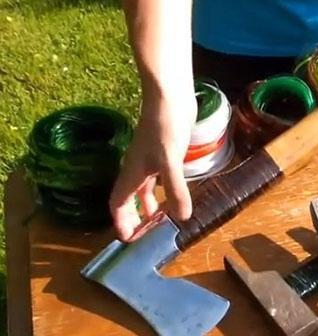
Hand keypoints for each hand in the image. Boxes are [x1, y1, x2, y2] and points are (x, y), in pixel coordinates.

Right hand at [109, 91, 196, 240]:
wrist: (170, 96)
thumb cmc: (165, 127)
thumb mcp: (170, 161)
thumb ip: (174, 189)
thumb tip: (181, 218)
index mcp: (132, 173)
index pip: (118, 204)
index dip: (121, 222)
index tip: (129, 240)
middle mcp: (138, 169)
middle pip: (130, 200)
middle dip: (136, 219)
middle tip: (148, 235)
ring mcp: (151, 160)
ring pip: (146, 189)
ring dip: (151, 206)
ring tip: (164, 221)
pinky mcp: (165, 152)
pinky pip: (160, 179)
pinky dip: (165, 191)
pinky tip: (177, 193)